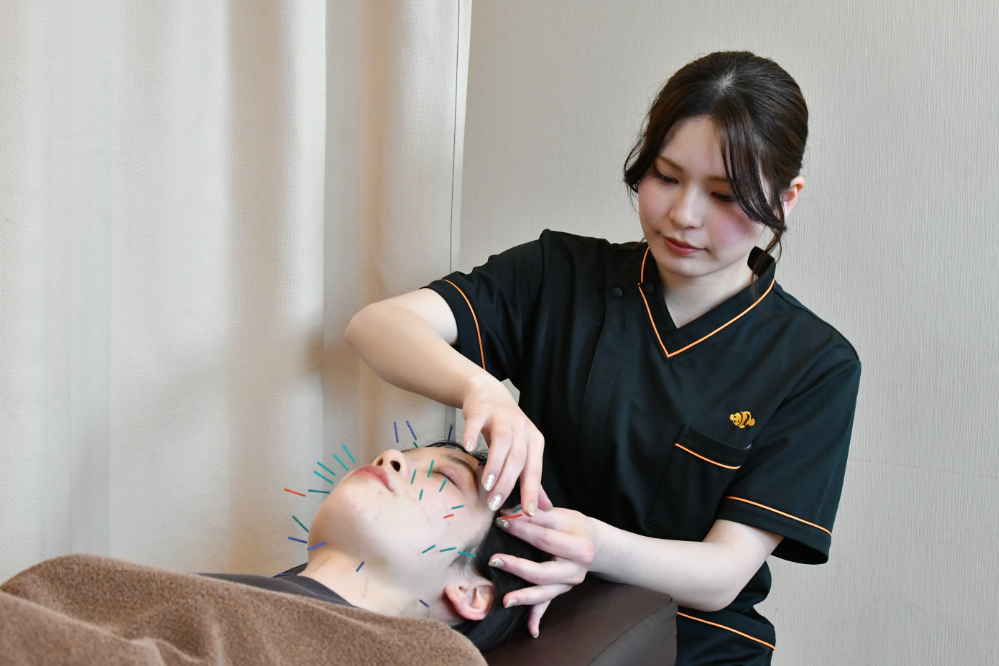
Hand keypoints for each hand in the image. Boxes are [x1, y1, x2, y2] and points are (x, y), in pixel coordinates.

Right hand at [461, 374, 551, 514]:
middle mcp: (521, 428)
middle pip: (518, 458)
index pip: (534, 470)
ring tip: (486, 484)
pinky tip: (469, 448)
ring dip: (494, 464)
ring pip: (502, 442)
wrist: (489, 394)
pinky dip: (473, 435)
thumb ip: (531, 480)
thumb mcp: (522, 451)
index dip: (532, 492)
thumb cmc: (507, 428)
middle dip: (507, 483)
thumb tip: (544, 508)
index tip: (528, 513)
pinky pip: (478, 422)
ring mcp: (502, 416)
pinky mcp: (482, 409)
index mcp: (534, 440)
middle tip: (495, 503)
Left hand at [488, 507, 597, 636]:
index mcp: (579, 545)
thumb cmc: (571, 525)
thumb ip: (534, 514)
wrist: (592, 543)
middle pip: (544, 571)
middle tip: (494, 559)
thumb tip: (506, 514)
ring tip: (505, 600)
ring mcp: (569, 583)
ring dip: (525, 597)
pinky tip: (531, 630)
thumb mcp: (558, 514)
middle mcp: (577, 568)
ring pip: (545, 593)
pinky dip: (538, 618)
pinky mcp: (561, 592)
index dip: (522, 531)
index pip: (545, 539)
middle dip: (518, 566)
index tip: (500, 523)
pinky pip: (548, 605)